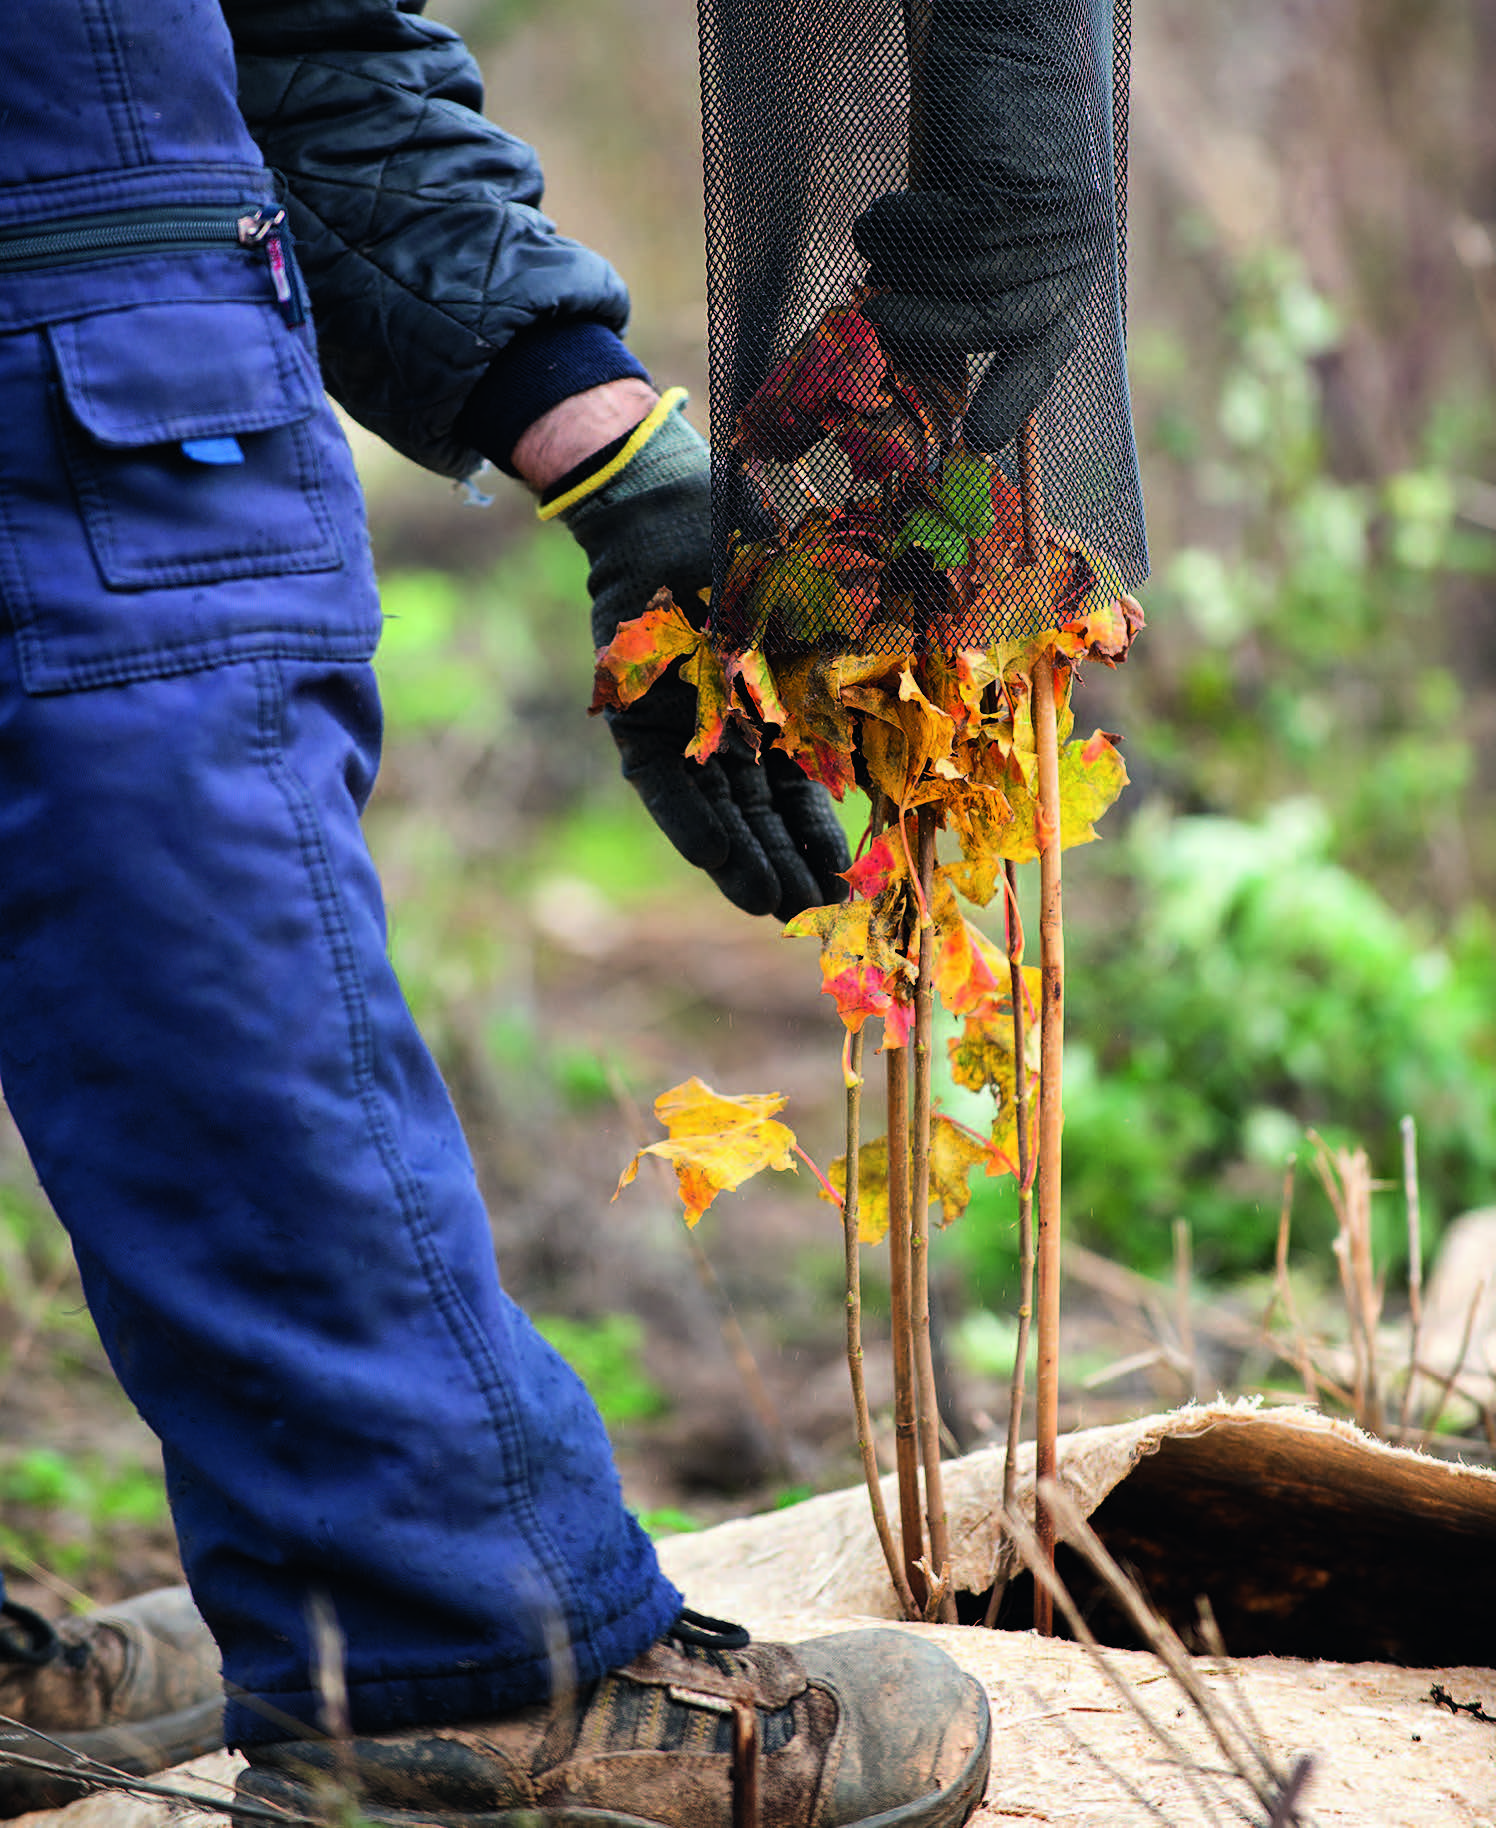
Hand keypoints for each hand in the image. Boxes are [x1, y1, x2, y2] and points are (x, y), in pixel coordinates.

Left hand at [541, 393, 849, 919]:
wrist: (677, 506)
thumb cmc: (764, 553)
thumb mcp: (831, 627)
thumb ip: (863, 687)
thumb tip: (935, 744)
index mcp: (780, 709)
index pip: (801, 794)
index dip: (820, 840)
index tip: (844, 885)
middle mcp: (732, 728)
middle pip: (758, 815)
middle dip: (784, 865)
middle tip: (811, 913)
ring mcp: (684, 728)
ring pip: (716, 811)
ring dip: (742, 860)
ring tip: (772, 907)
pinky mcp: (638, 723)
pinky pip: (664, 787)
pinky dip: (692, 824)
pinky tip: (722, 862)